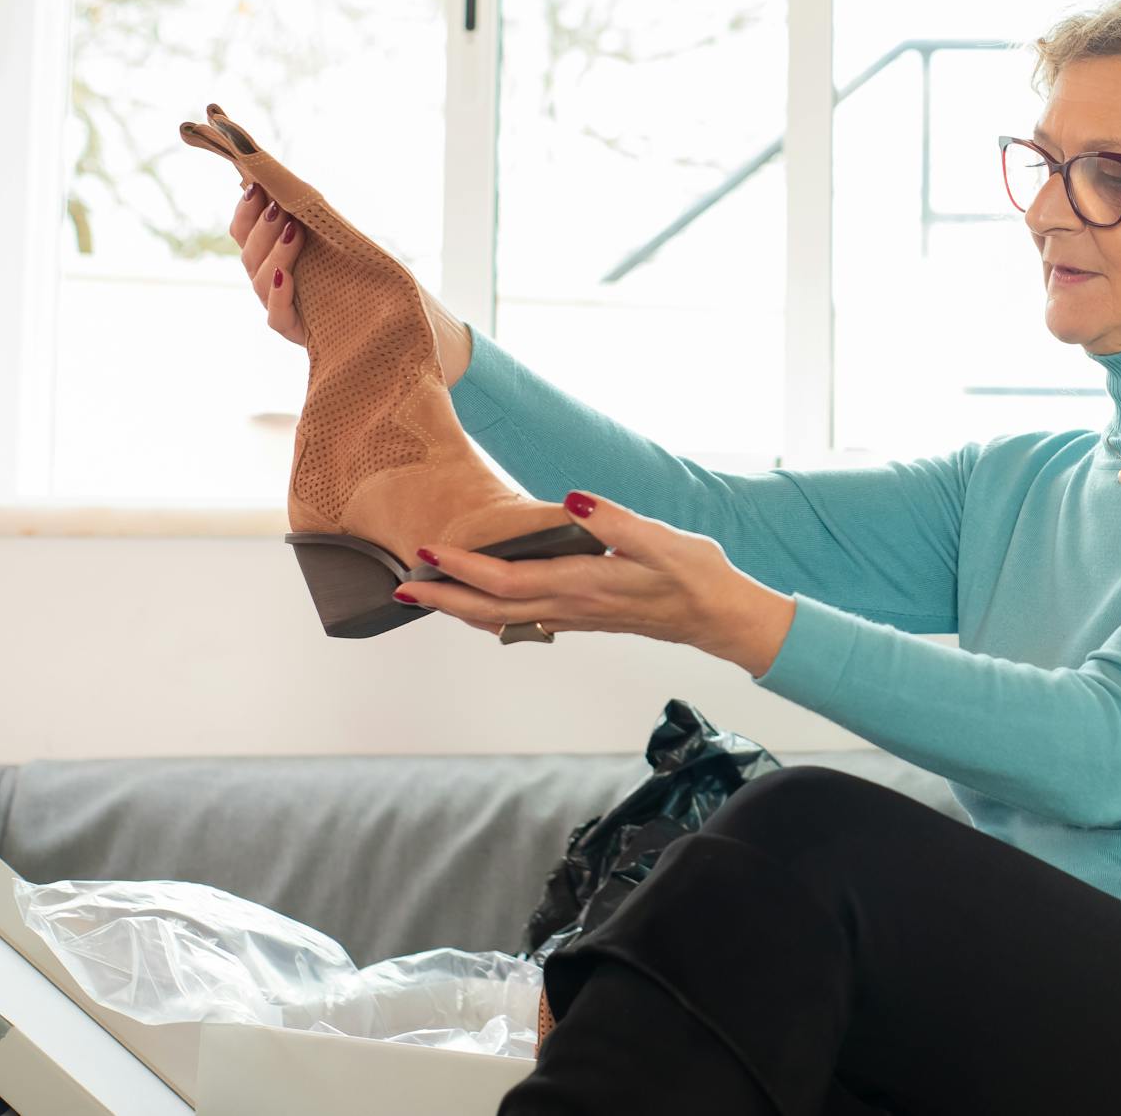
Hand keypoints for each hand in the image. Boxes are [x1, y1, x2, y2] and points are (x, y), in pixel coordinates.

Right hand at [229, 181, 474, 385]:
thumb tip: (295, 182)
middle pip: (249, 254)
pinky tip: (287, 275)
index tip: (256, 186)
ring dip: (275, 252)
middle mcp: (270, 282)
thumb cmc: (359, 276)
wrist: (382, 322)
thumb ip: (314, 219)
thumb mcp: (337, 243)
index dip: (245, 210)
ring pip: (260, 280)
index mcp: (271, 257)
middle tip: (280, 207)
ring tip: (294, 231)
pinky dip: (280, 293)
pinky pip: (276, 314)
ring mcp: (279, 307)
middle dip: (262, 227)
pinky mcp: (294, 331)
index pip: (243, 232)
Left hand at [393, 490, 796, 676]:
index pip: (508, 580)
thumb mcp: (663, 540)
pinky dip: (493, 613)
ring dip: (462, 610)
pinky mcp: (586, 616)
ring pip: (505, 619)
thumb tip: (574, 500)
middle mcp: (573, 605)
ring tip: (429, 596)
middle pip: (493, 609)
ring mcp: (577, 616)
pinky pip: (524, 620)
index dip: (463, 568)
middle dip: (444, 600)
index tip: (427, 552)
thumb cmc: (696, 576)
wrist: (720, 617)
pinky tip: (484, 604)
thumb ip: (615, 520)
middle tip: (400, 590)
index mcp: (584, 584)